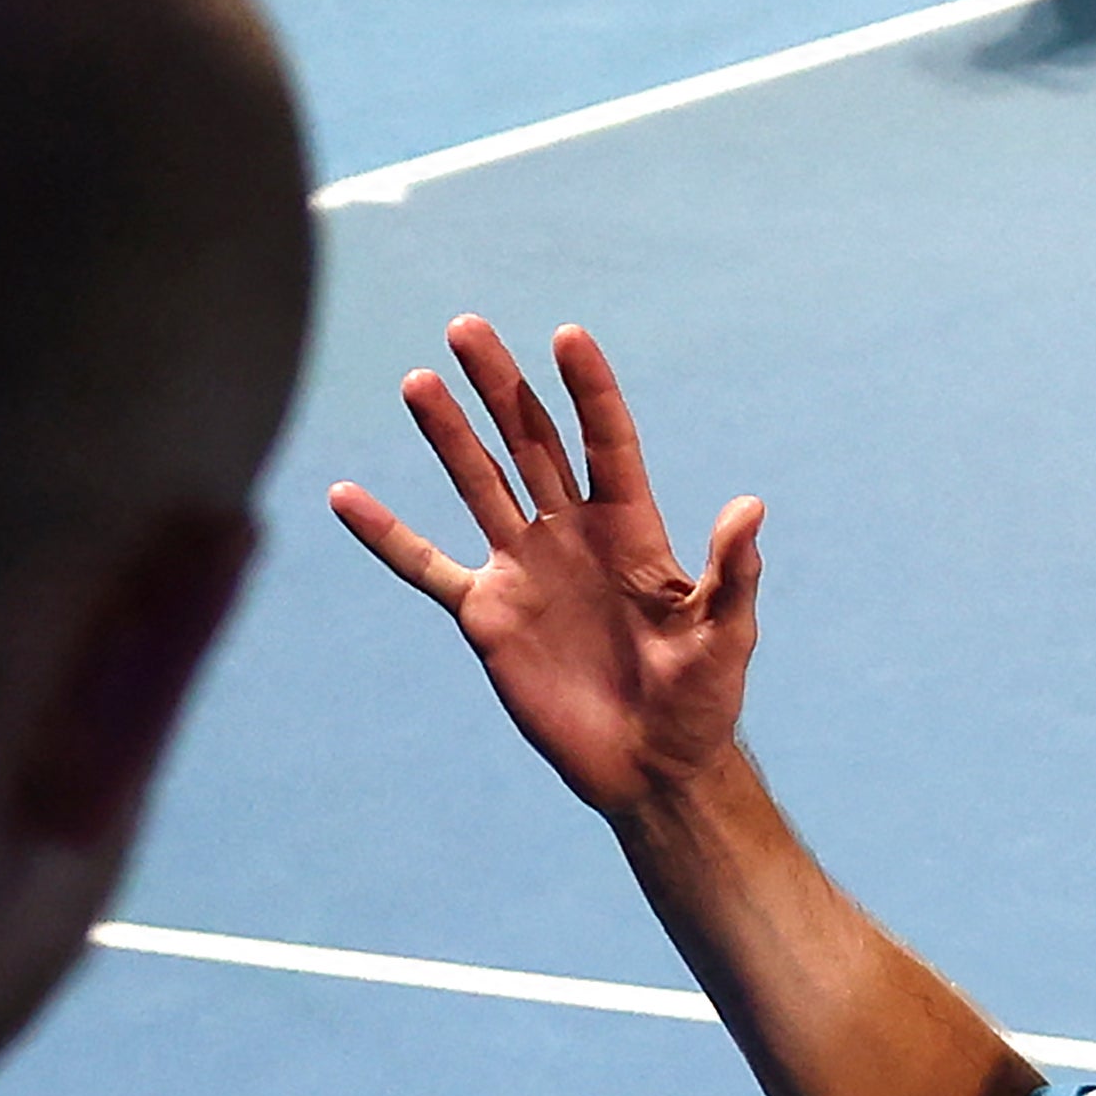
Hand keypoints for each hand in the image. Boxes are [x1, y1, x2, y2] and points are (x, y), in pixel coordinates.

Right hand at [332, 318, 764, 819]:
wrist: (651, 768)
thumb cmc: (701, 702)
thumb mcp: (727, 635)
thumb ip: (734, 572)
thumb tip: (751, 507)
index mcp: (631, 529)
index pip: (606, 441)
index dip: (588, 390)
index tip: (567, 336)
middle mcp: (572, 535)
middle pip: (531, 443)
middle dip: (500, 386)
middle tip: (466, 327)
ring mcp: (524, 570)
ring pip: (479, 485)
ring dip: (448, 435)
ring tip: (419, 382)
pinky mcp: (487, 616)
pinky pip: (427, 566)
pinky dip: (386, 534)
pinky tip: (344, 495)